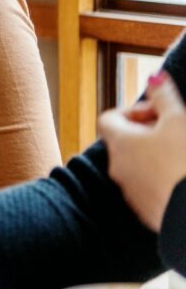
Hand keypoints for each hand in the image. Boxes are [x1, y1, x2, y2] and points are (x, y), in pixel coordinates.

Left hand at [98, 70, 185, 231]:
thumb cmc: (185, 163)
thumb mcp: (178, 120)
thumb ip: (163, 95)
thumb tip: (153, 76)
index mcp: (120, 143)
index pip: (110, 118)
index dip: (134, 110)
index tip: (159, 113)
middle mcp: (118, 168)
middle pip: (124, 141)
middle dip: (150, 131)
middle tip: (176, 130)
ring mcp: (131, 193)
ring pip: (138, 165)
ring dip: (157, 155)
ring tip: (183, 153)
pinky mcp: (148, 212)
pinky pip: (150, 188)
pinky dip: (163, 178)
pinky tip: (184, 177)